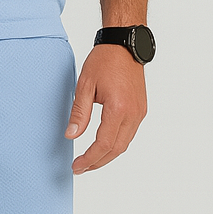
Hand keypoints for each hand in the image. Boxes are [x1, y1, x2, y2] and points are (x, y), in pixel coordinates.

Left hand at [65, 44, 146, 172]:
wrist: (124, 45)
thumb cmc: (104, 60)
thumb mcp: (85, 85)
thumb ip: (79, 113)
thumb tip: (71, 135)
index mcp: (118, 109)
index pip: (103, 144)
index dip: (89, 159)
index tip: (77, 166)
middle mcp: (133, 114)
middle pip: (116, 150)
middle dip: (98, 162)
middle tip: (81, 168)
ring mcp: (139, 113)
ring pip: (124, 144)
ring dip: (107, 155)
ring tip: (90, 160)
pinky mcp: (141, 110)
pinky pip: (129, 134)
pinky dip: (116, 144)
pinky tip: (104, 145)